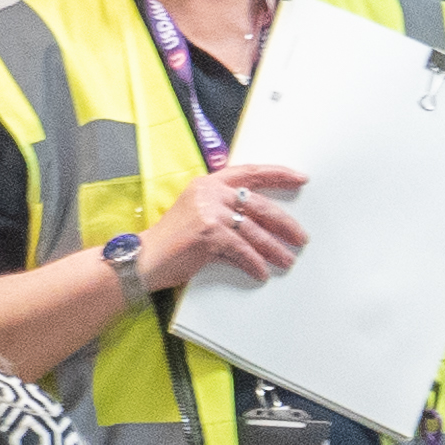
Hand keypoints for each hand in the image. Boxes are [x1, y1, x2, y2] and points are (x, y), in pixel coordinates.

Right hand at [136, 161, 309, 291]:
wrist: (144, 259)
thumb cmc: (172, 241)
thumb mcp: (199, 215)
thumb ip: (225, 211)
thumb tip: (259, 224)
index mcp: (209, 183)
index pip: (250, 172)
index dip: (278, 174)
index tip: (300, 178)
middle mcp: (210, 192)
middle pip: (259, 204)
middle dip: (284, 223)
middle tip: (300, 236)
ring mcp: (210, 211)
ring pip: (254, 230)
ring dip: (274, 249)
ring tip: (287, 260)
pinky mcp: (209, 233)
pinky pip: (242, 249)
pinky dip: (254, 263)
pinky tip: (261, 272)